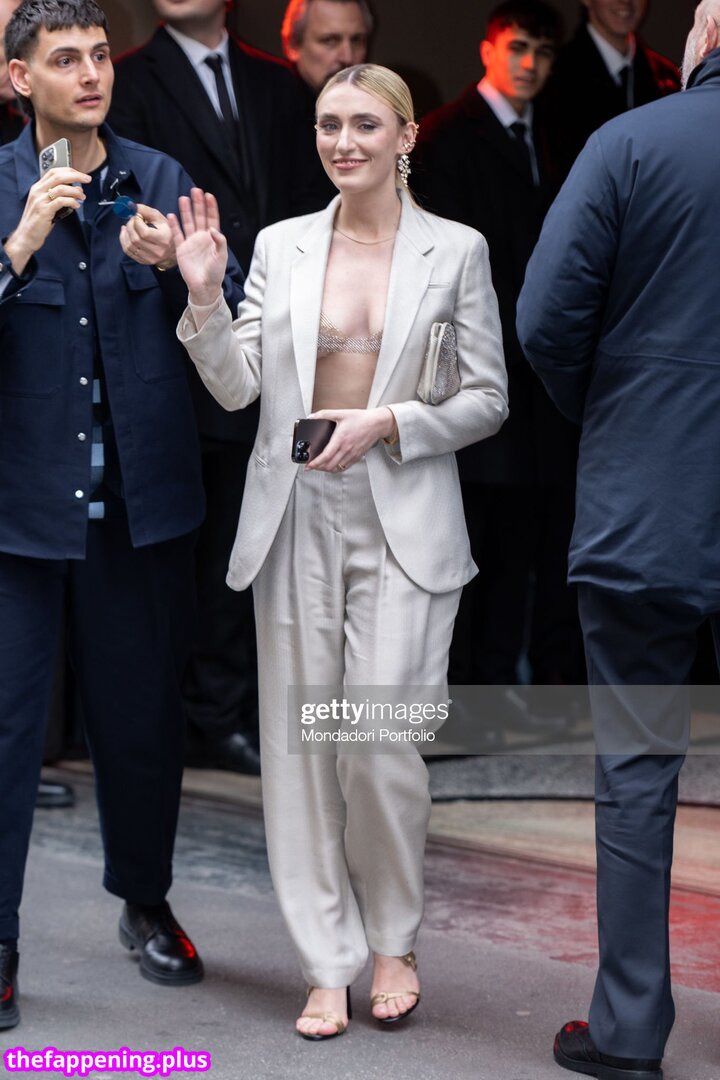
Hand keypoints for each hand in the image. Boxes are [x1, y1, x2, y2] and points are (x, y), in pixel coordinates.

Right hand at [4, 167, 89, 275]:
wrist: (26, 236)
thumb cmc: (38, 223)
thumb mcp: (46, 205)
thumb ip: (56, 197)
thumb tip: (75, 192)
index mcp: (38, 188)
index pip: (54, 172)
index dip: (69, 171)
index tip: (81, 175)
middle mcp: (38, 191)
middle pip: (58, 176)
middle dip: (76, 176)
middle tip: (87, 179)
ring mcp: (40, 200)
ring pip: (61, 188)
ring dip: (75, 191)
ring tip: (82, 197)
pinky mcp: (44, 211)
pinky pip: (60, 201)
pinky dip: (71, 201)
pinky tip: (76, 205)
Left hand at [119, 203, 175, 268]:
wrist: (171, 250)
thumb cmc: (166, 231)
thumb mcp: (160, 218)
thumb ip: (146, 211)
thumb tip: (132, 207)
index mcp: (163, 239)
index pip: (144, 232)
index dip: (137, 221)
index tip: (137, 215)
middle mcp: (157, 251)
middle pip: (135, 239)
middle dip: (130, 226)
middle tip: (132, 220)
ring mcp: (149, 258)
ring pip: (129, 245)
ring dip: (125, 233)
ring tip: (128, 226)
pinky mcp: (143, 261)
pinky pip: (128, 251)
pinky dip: (124, 240)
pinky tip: (126, 233)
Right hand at [167, 188, 227, 305]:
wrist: (204, 286)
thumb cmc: (215, 273)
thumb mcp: (222, 256)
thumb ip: (219, 241)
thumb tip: (212, 228)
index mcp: (213, 238)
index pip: (212, 219)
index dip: (211, 207)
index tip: (209, 195)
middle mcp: (201, 237)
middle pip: (199, 217)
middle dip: (198, 204)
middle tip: (195, 190)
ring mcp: (191, 242)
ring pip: (188, 222)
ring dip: (185, 211)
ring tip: (183, 198)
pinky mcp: (182, 249)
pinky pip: (177, 234)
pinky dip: (174, 225)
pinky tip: (172, 215)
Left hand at [307, 407, 395, 471]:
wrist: (377, 424)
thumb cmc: (361, 419)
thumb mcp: (341, 413)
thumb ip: (324, 414)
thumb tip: (311, 417)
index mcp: (341, 439)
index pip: (326, 456)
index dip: (315, 463)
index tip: (308, 465)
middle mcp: (346, 449)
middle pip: (329, 465)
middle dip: (318, 467)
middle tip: (311, 466)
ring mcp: (352, 454)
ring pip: (336, 468)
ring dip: (326, 469)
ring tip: (319, 466)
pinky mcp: (356, 457)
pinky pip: (344, 467)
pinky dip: (335, 469)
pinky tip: (331, 465)